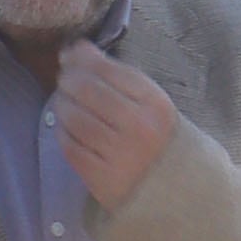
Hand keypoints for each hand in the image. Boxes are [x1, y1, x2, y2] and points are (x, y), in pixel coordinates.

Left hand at [53, 41, 179, 211]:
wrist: (178, 191)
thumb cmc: (160, 139)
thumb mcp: (150, 103)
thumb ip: (116, 75)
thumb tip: (76, 48)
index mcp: (155, 104)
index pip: (109, 70)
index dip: (82, 59)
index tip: (70, 56)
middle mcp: (139, 127)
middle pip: (88, 91)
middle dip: (68, 80)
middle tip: (64, 80)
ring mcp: (120, 155)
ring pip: (75, 119)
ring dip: (62, 105)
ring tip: (64, 102)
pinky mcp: (102, 178)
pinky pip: (71, 147)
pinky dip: (63, 132)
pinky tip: (67, 127)